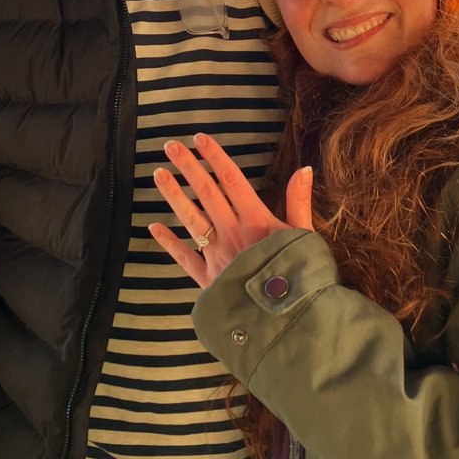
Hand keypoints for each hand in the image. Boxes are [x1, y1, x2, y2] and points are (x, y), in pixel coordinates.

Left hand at [149, 132, 312, 287]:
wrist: (287, 320)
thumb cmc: (301, 277)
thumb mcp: (305, 236)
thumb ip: (299, 202)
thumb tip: (302, 168)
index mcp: (256, 220)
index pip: (231, 179)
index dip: (214, 157)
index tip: (199, 138)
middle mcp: (232, 233)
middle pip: (206, 193)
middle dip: (188, 167)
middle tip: (170, 146)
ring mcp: (217, 255)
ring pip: (191, 219)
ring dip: (173, 195)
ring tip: (157, 174)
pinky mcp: (207, 279)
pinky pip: (184, 257)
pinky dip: (168, 242)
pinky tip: (153, 227)